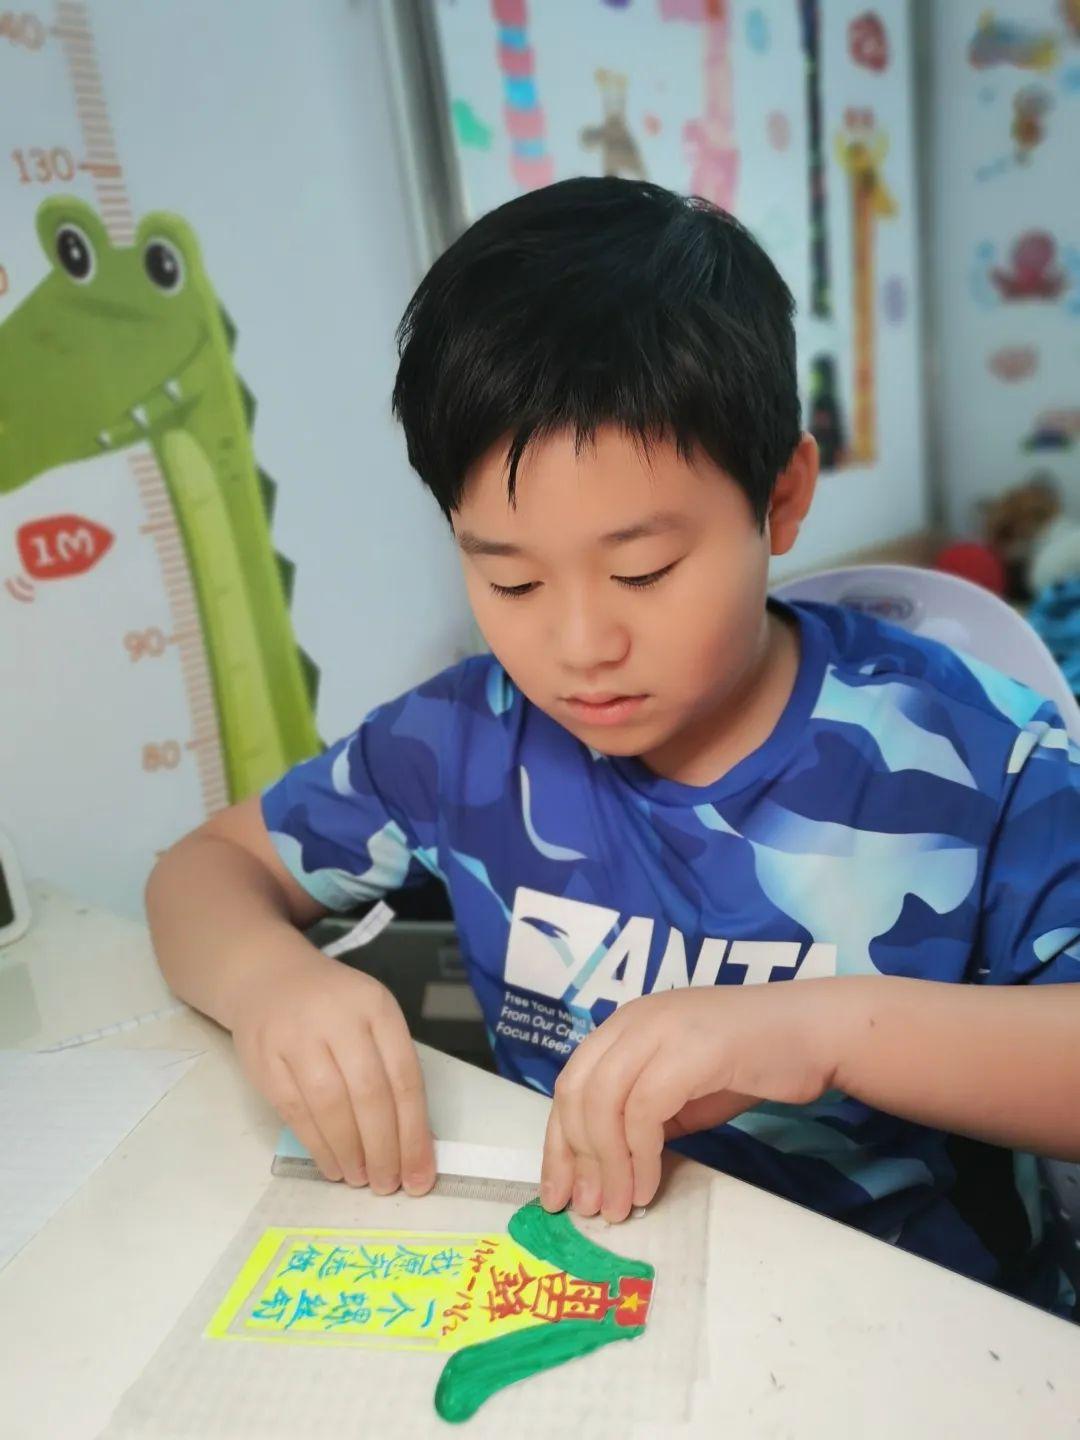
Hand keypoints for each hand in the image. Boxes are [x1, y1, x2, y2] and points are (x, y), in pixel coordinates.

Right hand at [230, 936, 434, 1194]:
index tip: (420, 1175)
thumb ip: (391, 1068)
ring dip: (350, 1152)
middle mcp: (339, 1018)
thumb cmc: (333, 1006)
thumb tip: (412, 1142)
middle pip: (370, 1094)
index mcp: (376, 1007)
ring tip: (361, 1180)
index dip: (414, 1132)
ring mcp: (297, 1036)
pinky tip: (332, 1165)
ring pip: (330, 1105)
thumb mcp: (371, 1018)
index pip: (404, 1077)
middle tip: (388, 1185)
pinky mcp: (264, 1058)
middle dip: (384, 1149)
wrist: (267, 976)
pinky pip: (295, 1111)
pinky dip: (317, 1145)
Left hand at [541, 979, 851, 1223]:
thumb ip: (642, 1115)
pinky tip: (649, 1187)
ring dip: (607, 1165)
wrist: (816, 1033)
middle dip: (574, 1157)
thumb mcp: (682, 1090)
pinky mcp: (690, 1049)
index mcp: (625, 1025)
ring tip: (618, 1207)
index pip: (571, 1083)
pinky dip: (640, 1156)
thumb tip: (604, 1170)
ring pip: (604, 1102)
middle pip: (577, 1092)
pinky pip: (644, 1110)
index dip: (558, 1142)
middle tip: (586, 1208)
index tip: (557, 1193)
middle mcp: (634, 1020)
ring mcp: (660, 1028)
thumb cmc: (753, 1062)